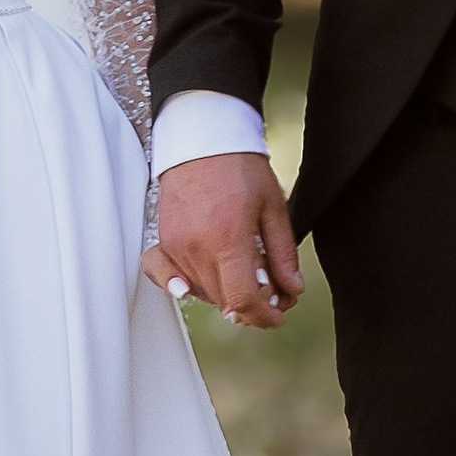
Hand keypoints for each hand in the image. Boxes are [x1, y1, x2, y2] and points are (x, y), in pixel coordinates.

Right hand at [150, 151, 303, 329]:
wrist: (201, 139)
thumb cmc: (239, 167)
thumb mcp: (273, 207)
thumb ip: (283, 254)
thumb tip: (292, 289)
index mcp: (228, 239)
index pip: (243, 299)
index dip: (264, 316)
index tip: (278, 315)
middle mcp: (196, 248)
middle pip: (224, 301)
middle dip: (251, 306)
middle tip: (272, 293)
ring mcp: (175, 246)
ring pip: (203, 293)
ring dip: (226, 295)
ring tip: (246, 276)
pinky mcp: (163, 241)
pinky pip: (173, 279)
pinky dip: (191, 287)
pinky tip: (199, 288)